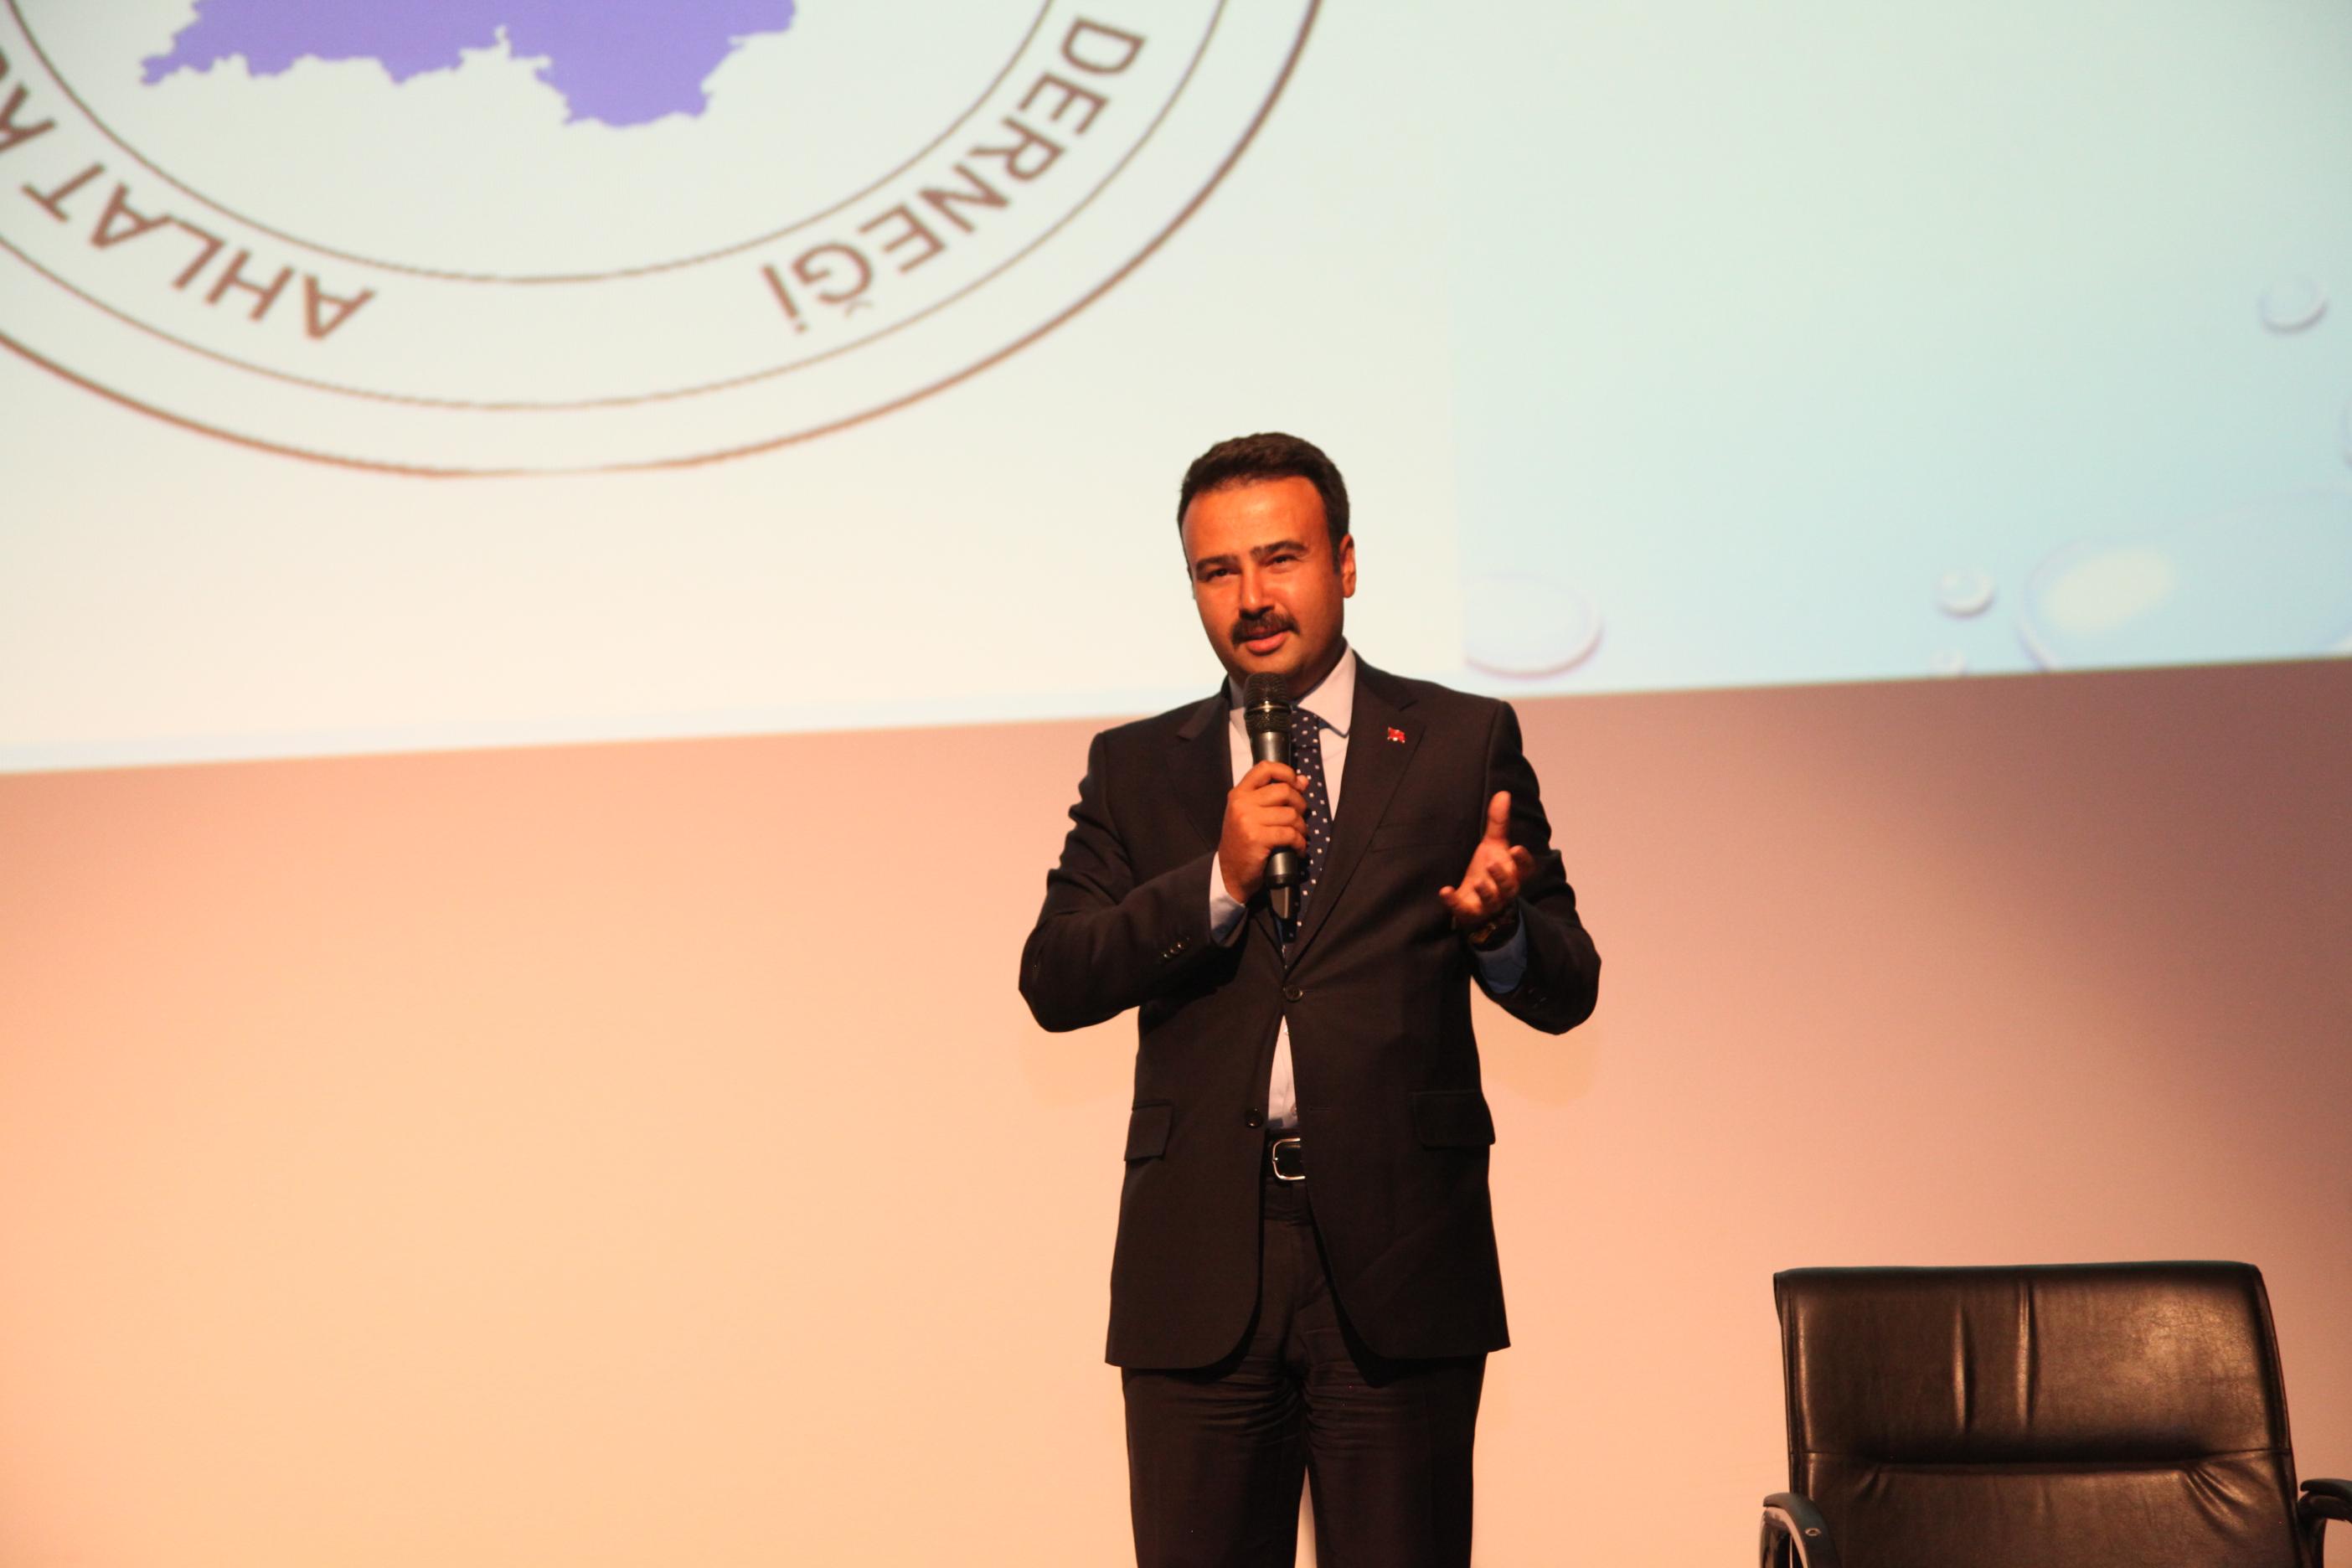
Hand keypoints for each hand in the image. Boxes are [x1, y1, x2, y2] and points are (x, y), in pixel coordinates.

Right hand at [1218, 760, 1308, 903]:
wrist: (1231, 872)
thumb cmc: (1243, 841)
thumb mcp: (1252, 814)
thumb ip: (1273, 796)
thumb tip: (1302, 781)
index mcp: (1239, 793)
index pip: (1264, 768)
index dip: (1286, 772)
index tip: (1296, 784)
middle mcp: (1241, 803)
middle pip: (1284, 791)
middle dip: (1300, 804)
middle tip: (1299, 817)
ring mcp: (1248, 820)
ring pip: (1290, 814)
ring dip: (1301, 827)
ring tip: (1298, 836)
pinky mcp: (1257, 838)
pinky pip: (1290, 834)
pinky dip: (1300, 843)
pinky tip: (1297, 849)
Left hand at [1440, 791, 1535, 937]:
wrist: (1475, 899)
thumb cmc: (1488, 869)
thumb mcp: (1493, 845)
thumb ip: (1498, 822)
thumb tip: (1503, 793)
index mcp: (1513, 872)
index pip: (1525, 868)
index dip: (1522, 860)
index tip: (1516, 849)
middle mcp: (1504, 890)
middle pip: (1508, 886)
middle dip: (1501, 876)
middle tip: (1492, 864)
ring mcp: (1488, 903)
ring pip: (1491, 900)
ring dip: (1485, 891)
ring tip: (1478, 881)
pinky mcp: (1470, 912)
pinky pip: (1464, 910)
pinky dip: (1454, 902)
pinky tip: (1445, 891)